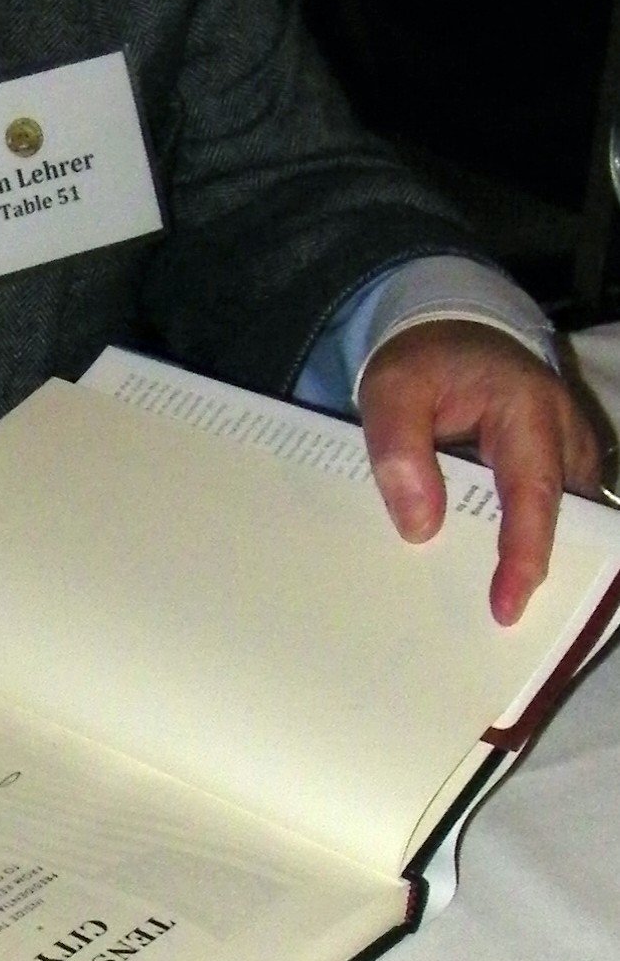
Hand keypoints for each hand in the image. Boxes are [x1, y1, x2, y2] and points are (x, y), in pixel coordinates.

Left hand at [358, 321, 602, 624]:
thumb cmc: (424, 361)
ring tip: (483, 610)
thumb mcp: (391, 388)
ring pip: (563, 523)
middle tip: (492, 625)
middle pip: (561, 519)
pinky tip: (487, 577)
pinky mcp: (559, 470)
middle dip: (535, 572)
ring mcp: (569, 455)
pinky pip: (550, 515)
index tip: (506, 608)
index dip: (524, 556)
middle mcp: (565, 435)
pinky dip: (523, 544)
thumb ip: (399, 449)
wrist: (451, 335)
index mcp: (527, 410)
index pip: (533, 494)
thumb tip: (421, 527)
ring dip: (530, 560)